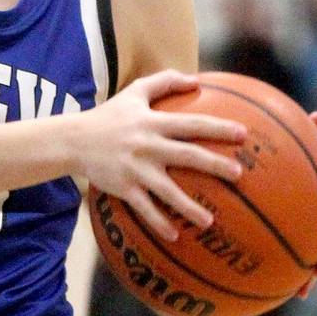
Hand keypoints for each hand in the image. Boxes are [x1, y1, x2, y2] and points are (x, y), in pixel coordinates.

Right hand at [74, 69, 246, 242]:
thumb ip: (164, 81)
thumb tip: (196, 79)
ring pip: (167, 190)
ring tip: (209, 221)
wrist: (73, 140)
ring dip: (189, 207)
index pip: (191, 123)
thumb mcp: (134, 92)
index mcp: (153, 122)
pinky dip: (159, 222)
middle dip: (214, 165)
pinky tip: (175, 236)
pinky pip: (144, 208)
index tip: (243, 134)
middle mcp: (147, 145)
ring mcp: (135, 169)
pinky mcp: (124, 187)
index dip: (218, 127)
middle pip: (186, 155)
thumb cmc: (109, 115)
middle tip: (238, 174)